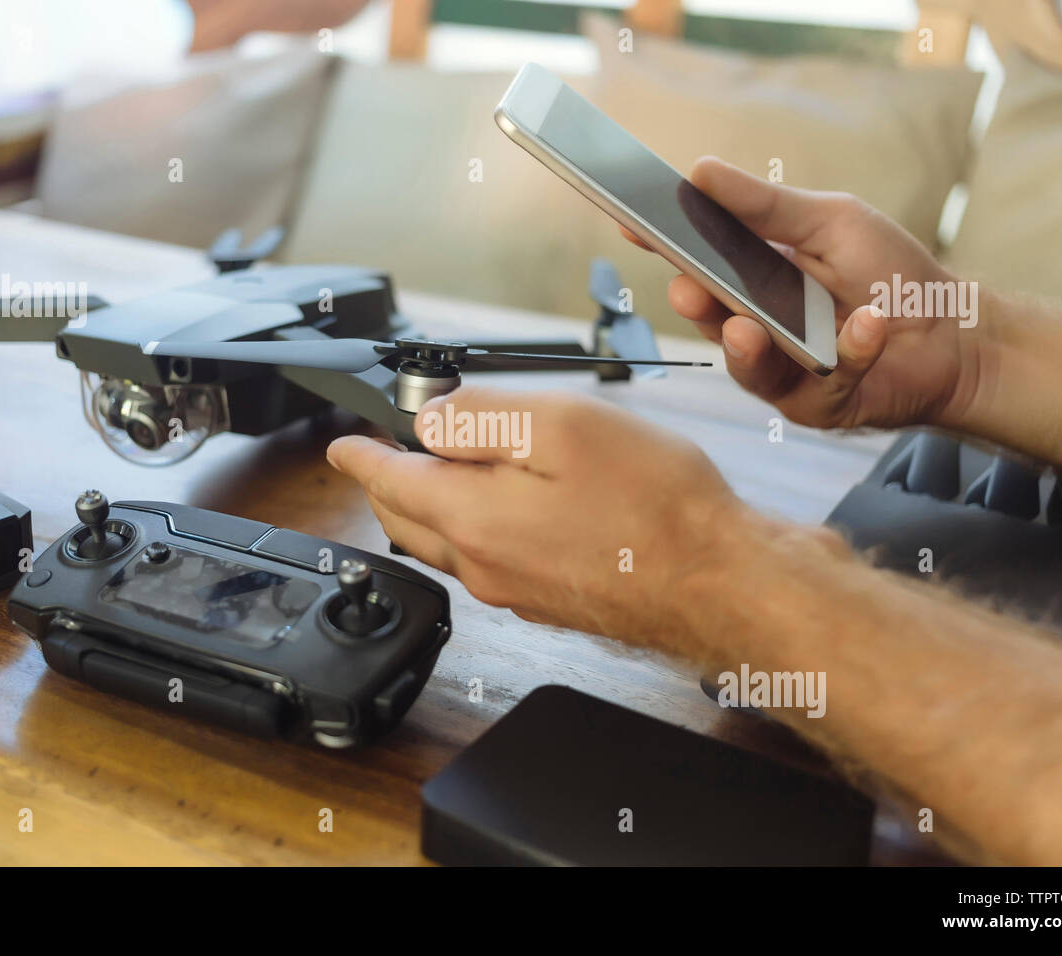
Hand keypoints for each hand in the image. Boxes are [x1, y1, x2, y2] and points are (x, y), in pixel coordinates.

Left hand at [325, 386, 752, 647]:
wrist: (718, 587)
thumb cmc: (655, 507)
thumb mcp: (564, 426)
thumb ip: (482, 418)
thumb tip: (429, 420)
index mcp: (473, 517)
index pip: (389, 481)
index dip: (360, 456)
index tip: (343, 444)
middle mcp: (482, 564)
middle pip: (408, 519)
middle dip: (388, 481)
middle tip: (392, 446)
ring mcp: (513, 590)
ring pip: (444, 543)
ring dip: (430, 505)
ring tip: (446, 467)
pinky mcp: (545, 601)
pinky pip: (484, 561)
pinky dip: (473, 528)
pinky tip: (506, 507)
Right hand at [625, 157, 982, 430]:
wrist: (957, 331)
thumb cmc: (891, 273)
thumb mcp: (830, 222)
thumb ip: (766, 206)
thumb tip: (700, 170)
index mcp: (752, 280)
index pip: (696, 261)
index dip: (663, 244)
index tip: (631, 222)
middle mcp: (757, 328)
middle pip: (711, 320)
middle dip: (698, 308)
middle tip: (691, 291)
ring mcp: (783, 372)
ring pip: (747, 367)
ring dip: (748, 349)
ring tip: (750, 328)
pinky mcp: (818, 406)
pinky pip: (821, 384)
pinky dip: (849, 352)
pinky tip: (869, 326)